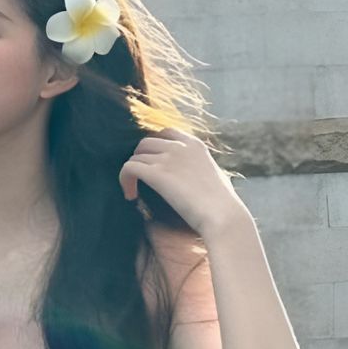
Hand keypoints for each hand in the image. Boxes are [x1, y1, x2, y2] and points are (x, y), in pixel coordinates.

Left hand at [119, 127, 250, 239]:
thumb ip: (205, 168)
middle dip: (140, 158)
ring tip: (133, 191)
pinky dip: (124, 179)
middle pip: (146, 142)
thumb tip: (204, 173)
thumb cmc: (223, 203)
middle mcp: (180, 146)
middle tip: (141, 178)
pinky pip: (129, 168)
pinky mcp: (157, 174)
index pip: (166, 132)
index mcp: (195, 144)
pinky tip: (130, 195)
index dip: (154, 146)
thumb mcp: (218, 176)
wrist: (223, 216)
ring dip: (131, 172)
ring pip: (136, 156)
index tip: (152, 162)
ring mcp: (168, 158)